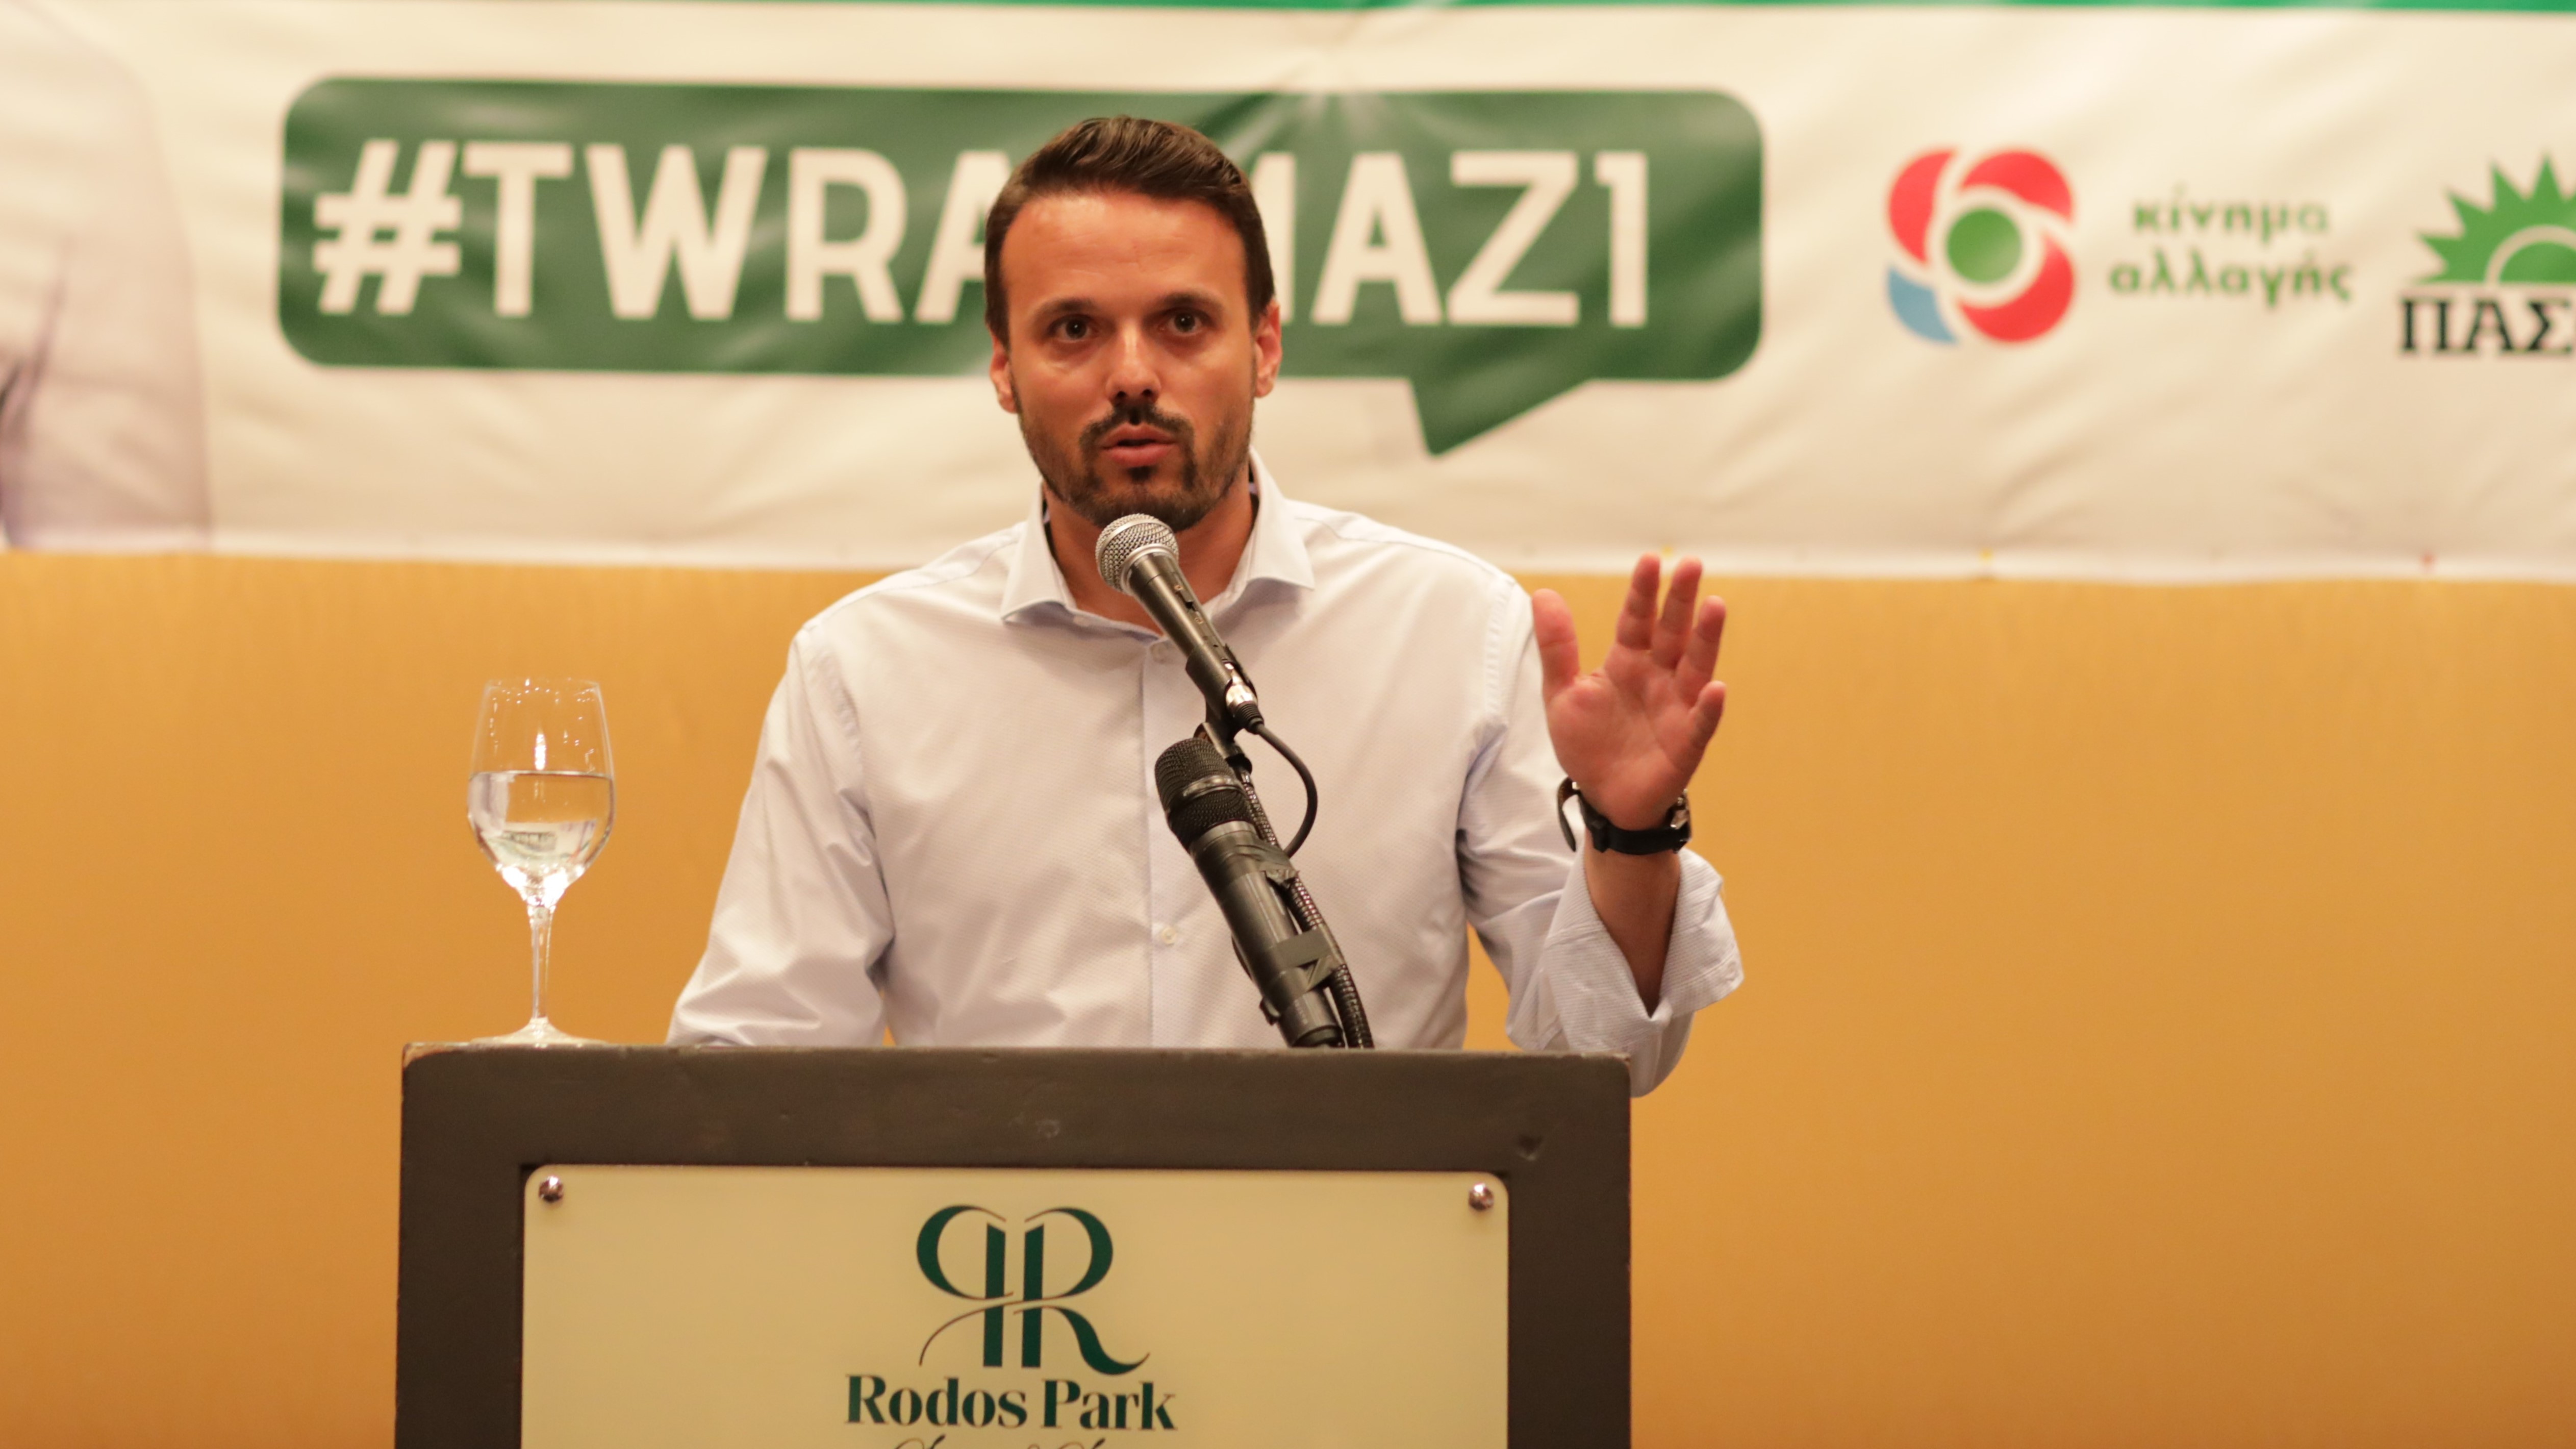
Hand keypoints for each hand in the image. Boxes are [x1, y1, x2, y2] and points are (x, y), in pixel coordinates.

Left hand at [1533, 555, 1727, 830]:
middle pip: (1671, 633)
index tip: (1650, 560)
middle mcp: (1658, 678)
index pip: (1636, 619)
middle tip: (1691, 563)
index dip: (1642, 592)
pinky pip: (1700, 723)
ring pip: (1695, 667)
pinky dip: (1708, 707)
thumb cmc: (1588, 743)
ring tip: (1715, 606)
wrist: (1603, 798)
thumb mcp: (1563, 693)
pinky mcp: (1686, 743)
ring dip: (1706, 639)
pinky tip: (1716, 688)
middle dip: (1681, 600)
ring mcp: (1676, 708)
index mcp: (1627, 662)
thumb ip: (1557, 646)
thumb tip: (1544, 592)